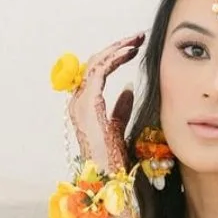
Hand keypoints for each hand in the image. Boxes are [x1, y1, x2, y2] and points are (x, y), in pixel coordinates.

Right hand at [67, 31, 144, 171]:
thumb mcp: (120, 128)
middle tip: (138, 37)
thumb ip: (121, 108)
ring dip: (117, 48)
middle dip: (117, 47)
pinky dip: (115, 58)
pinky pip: (100, 71)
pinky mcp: (89, 103)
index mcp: (85, 107)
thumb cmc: (114, 161)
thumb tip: (128, 88)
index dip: (115, 57)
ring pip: (96, 63)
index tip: (135, 48)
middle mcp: (78, 102)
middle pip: (95, 64)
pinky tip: (130, 52)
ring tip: (137, 40)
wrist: (109, 180)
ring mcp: (81, 103)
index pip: (97, 73)